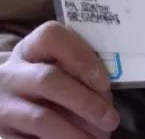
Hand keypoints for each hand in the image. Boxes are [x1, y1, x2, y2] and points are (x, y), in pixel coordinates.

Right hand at [0, 21, 118, 138]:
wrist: (8, 103)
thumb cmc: (49, 82)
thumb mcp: (60, 68)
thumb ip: (81, 74)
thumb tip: (105, 98)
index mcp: (30, 49)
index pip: (51, 37)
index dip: (82, 57)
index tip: (105, 82)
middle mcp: (11, 74)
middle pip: (48, 80)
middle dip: (86, 102)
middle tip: (111, 119)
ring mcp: (3, 105)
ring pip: (41, 118)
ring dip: (74, 133)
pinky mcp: (1, 132)